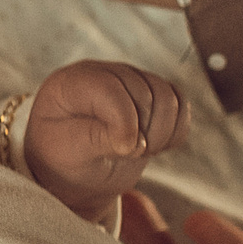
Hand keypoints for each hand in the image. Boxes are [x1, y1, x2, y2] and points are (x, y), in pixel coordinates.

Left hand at [23, 60, 188, 222]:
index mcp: (71, 82)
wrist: (75, 170)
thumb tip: (134, 141)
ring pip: (168, 97)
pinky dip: (175, 130)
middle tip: (125, 154)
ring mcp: (129, 80)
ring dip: (161, 132)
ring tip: (138, 151)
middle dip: (143, 132)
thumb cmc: (63, 158)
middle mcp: (102, 73)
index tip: (125, 150)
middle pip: (145, 93)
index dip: (125, 121)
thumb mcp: (68, 152)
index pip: (109, 88)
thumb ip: (96, 140)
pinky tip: (154, 146)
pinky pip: (180, 104)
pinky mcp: (151, 93)